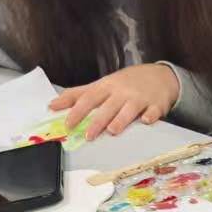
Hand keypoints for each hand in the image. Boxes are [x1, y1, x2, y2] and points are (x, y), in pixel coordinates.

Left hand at [49, 63, 179, 140]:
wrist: (160, 76)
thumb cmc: (127, 83)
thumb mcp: (102, 84)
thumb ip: (78, 95)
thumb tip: (52, 105)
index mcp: (107, 87)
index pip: (88, 98)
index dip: (77, 111)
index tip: (68, 124)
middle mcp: (122, 92)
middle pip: (107, 107)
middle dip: (97, 121)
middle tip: (88, 136)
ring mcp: (140, 98)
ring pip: (129, 110)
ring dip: (121, 120)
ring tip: (112, 131)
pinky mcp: (157, 105)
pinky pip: (153, 111)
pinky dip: (149, 116)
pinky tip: (146, 121)